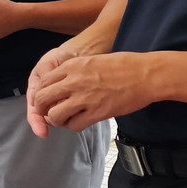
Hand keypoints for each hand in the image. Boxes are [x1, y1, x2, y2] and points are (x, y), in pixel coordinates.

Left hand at [29, 51, 162, 134]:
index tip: (46, 100)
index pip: (43, 82)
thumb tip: (61, 84)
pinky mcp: (97, 113)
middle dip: (41, 109)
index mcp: (72, 66)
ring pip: (55, 116)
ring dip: (57, 120)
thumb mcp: (92, 60)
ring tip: (64, 120)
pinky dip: (73, 126)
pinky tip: (79, 122)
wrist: (145, 74)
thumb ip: (74, 71)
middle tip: (48, 113)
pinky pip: (74, 125)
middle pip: (42, 99)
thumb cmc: (123, 66)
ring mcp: (85, 98)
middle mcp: (74, 81)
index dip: (41, 94)